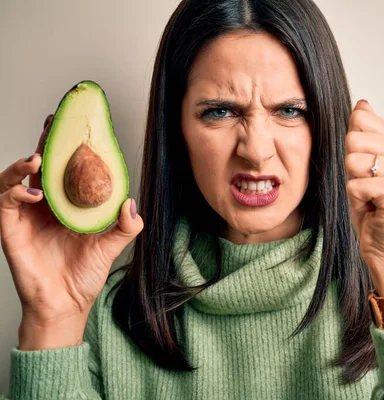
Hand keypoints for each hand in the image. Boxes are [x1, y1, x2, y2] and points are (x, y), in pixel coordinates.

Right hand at [0, 115, 143, 348]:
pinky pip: (5, 202)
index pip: (66, 168)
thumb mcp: (112, 246)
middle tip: (53, 124)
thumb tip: (132, 203)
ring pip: (16, 178)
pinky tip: (34, 195)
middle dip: (45, 142)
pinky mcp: (11, 229)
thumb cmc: (85, 275)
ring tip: (37, 160)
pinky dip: (16, 193)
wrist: (66, 303)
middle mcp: (45, 205)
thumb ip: (126, 226)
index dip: (68, 147)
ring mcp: (26, 215)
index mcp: (68, 204)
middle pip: (40, 165)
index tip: (77, 126)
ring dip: (23, 164)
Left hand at [345, 100, 383, 297]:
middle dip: (352, 168)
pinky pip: (354, 184)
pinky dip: (357, 200)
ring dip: (355, 184)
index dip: (353, 148)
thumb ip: (365, 134)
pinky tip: (374, 208)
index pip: (360, 119)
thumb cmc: (375, 208)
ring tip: (372, 198)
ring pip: (352, 162)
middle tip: (369, 187)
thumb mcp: (366, 165)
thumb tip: (362, 104)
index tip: (369, 170)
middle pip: (353, 139)